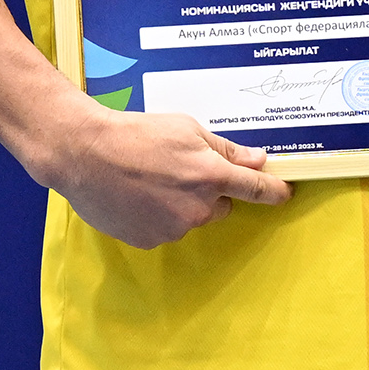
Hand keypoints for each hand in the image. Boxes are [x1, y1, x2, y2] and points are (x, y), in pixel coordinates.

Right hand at [27, 103, 292, 248]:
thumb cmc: (135, 134)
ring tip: (150, 180)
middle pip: (220, 206)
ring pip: (190, 219)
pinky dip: (157, 216)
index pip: (255, 189)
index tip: (284, 193)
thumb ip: (225, 149)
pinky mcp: (149, 240)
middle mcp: (197, 208)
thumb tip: (256, 160)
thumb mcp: (186, 129)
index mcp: (210, 176)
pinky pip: (165, 229)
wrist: (83, 154)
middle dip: (208, 192)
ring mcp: (172, 228)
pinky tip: (137, 196)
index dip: (273, 191)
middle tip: (179, 170)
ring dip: (180, 205)